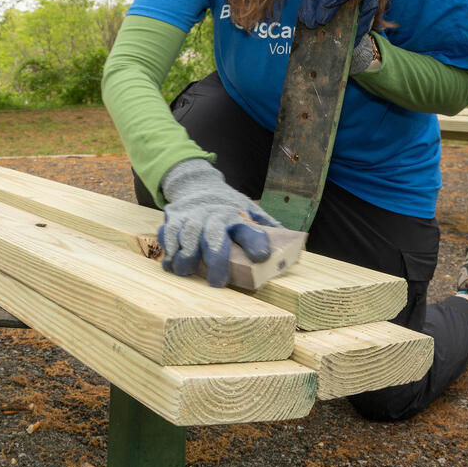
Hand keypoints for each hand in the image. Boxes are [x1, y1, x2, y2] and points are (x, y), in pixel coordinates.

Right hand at [157, 158, 280, 286]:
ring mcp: (193, 214)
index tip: (261, 257)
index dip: (255, 241)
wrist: (198, 184)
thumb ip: (268, 228)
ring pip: (188, 232)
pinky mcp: (175, 216)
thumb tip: (299, 245)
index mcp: (237, 215)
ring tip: (186, 271)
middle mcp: (215, 213)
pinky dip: (168, 247)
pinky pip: (169, 231)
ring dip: (186, 253)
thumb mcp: (251, 211)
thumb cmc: (228, 206)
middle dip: (215, 257)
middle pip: (214, 233)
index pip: (249, 227)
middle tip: (216, 281)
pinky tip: (170, 263)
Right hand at [300, 0, 377, 42]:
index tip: (326, 4)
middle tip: (316, 22)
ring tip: (308, 22)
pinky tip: (304, 16)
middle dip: (321, 2)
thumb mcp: (361, 26)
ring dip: (310, 3)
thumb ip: (357, 24)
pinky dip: (305, 1)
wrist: (350, 21)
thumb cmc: (358, 24)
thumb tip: (347, 27)